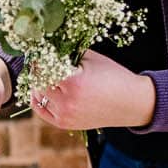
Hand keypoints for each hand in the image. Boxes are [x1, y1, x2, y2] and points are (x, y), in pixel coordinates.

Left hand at [30, 51, 155, 130]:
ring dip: (37, 83)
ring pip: (37, 95)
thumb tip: (46, 44)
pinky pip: (41, 110)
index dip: (39, 57)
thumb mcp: (92, 58)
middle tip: (38, 60)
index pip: (43, 66)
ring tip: (41, 73)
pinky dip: (38, 99)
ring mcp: (65, 115)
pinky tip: (42, 89)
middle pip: (38, 81)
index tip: (38, 49)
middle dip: (37, 69)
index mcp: (74, 82)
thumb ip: (68, 52)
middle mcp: (67, 101)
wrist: (131, 103)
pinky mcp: (65, 124)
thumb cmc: (113, 76)